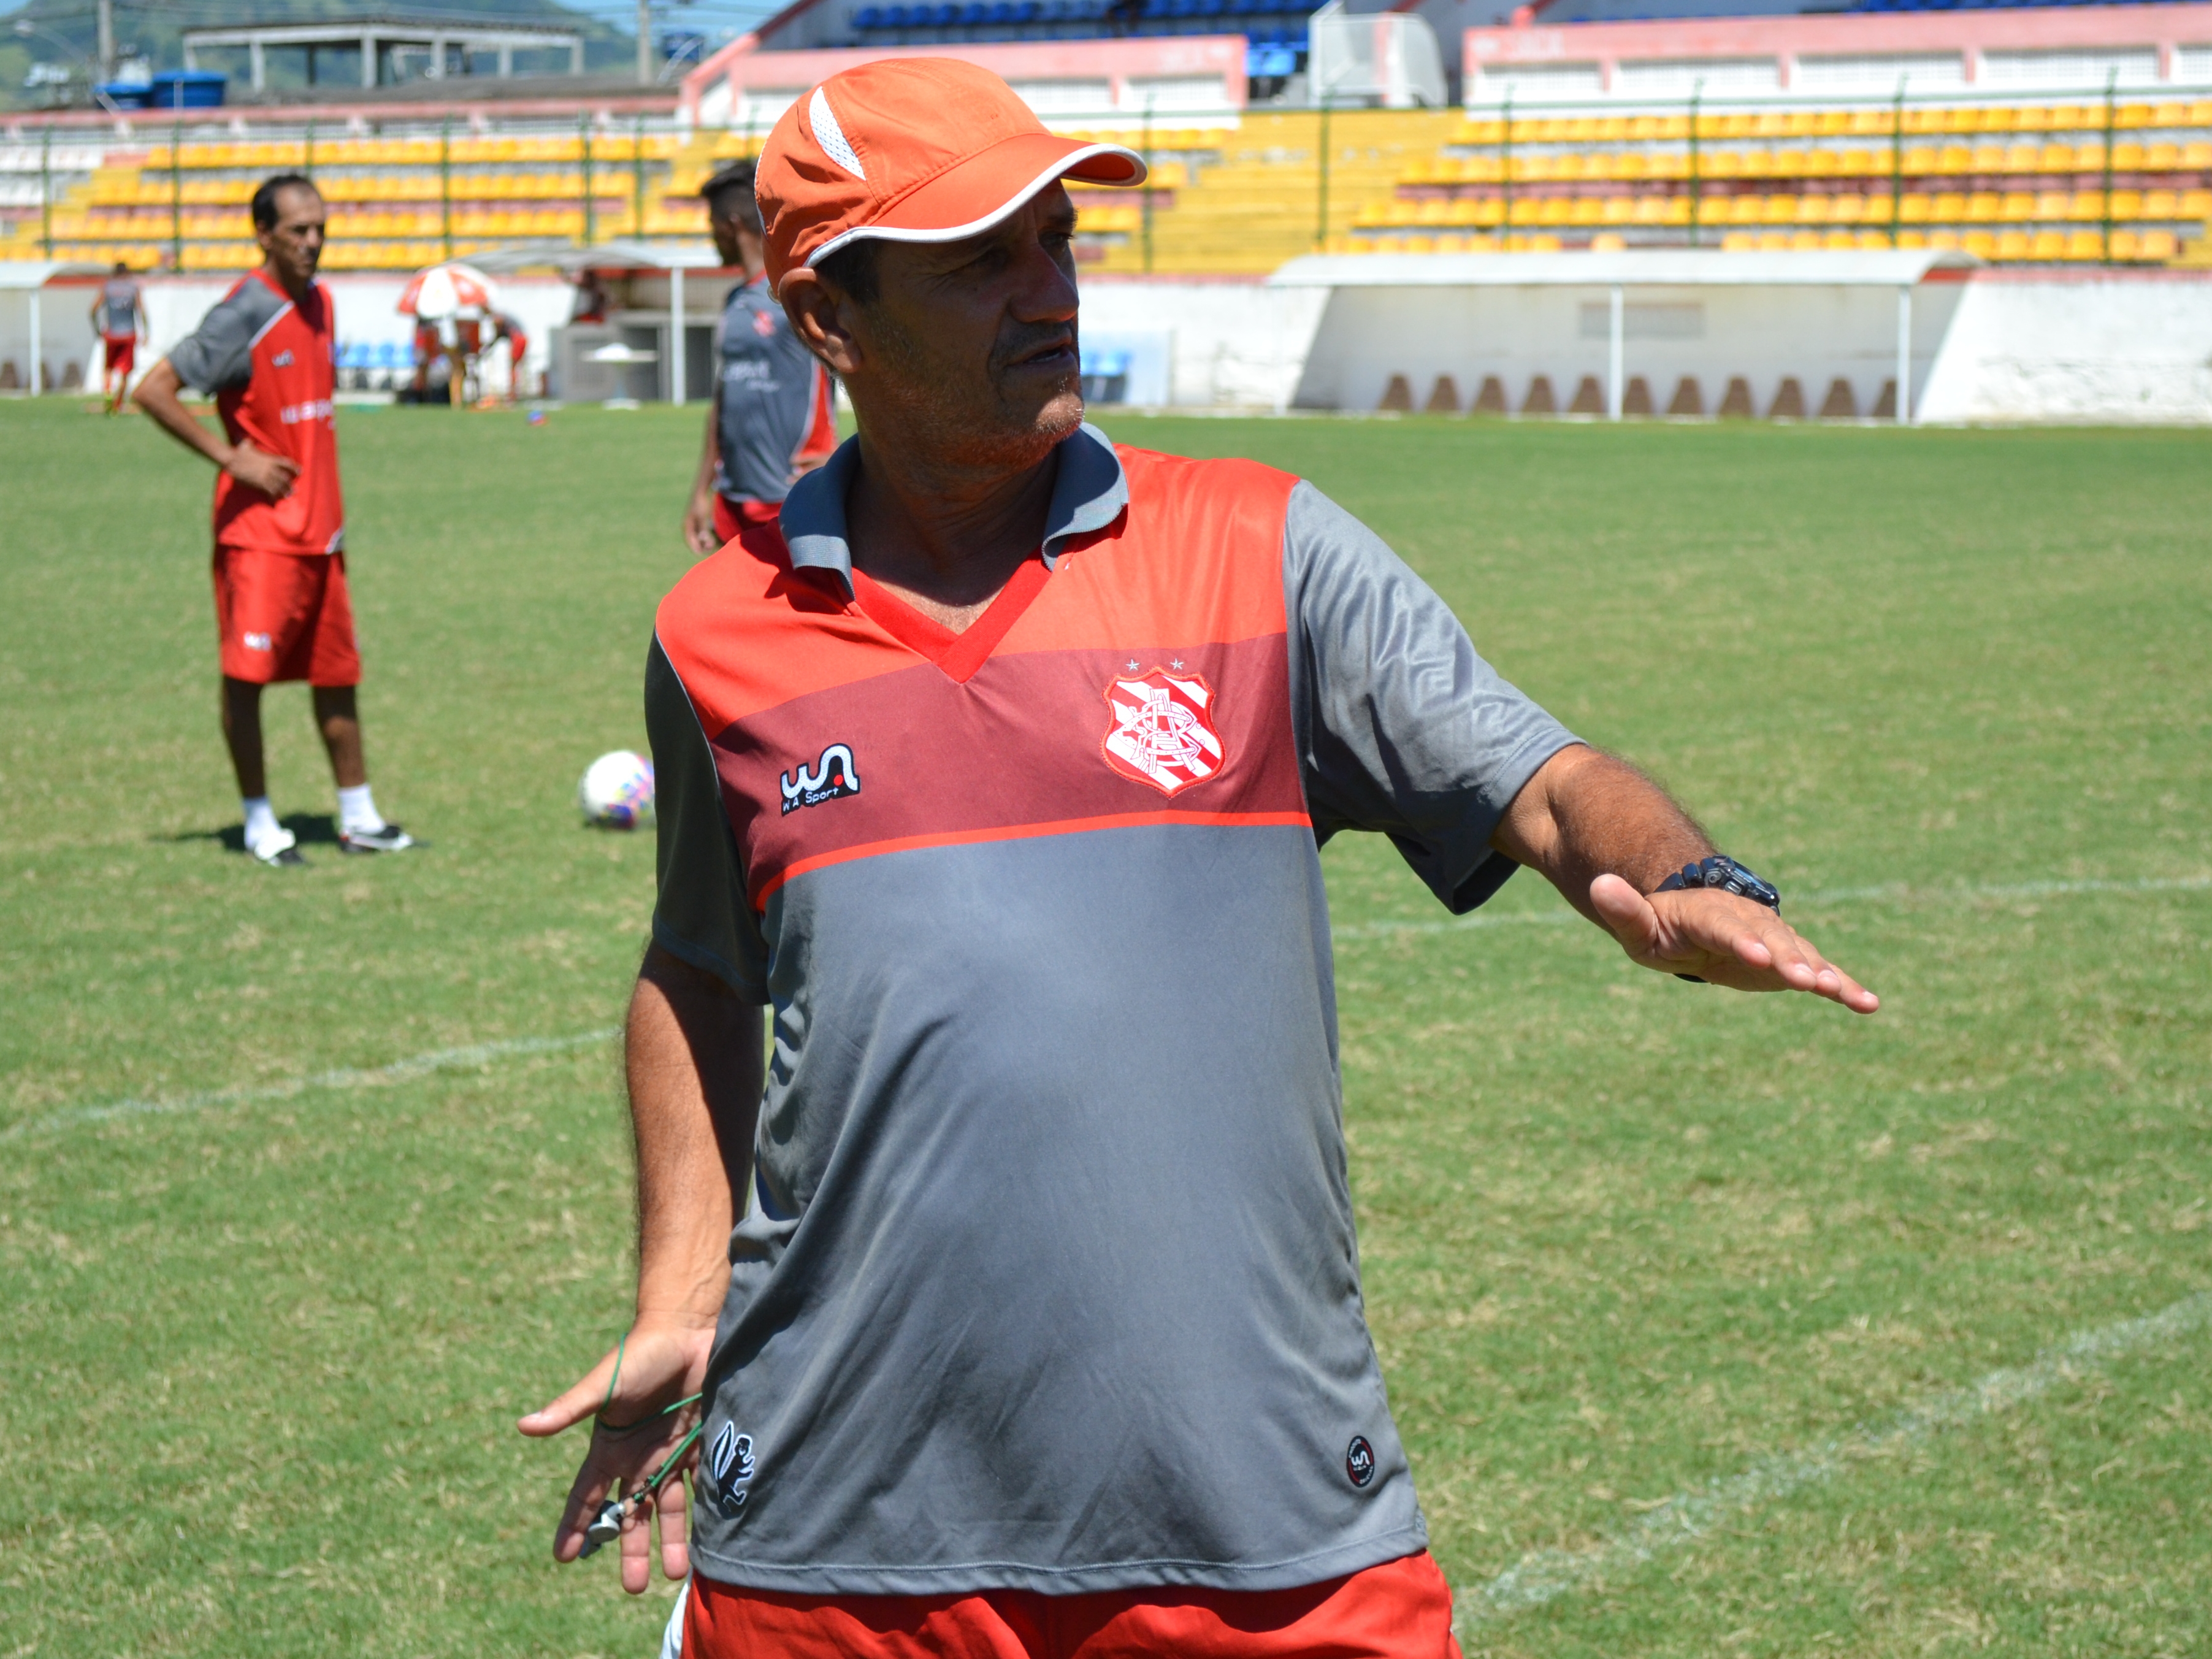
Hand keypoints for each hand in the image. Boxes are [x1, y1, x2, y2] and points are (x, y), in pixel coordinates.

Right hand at [225, 440, 299, 498]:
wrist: (231, 459)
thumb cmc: (237, 451)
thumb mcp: (245, 444)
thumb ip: (248, 442)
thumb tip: (245, 438)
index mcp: (269, 459)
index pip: (285, 463)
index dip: (293, 467)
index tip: (300, 471)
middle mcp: (269, 468)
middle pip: (284, 477)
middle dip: (289, 484)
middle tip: (295, 490)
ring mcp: (264, 476)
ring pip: (278, 485)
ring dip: (283, 491)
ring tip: (288, 496)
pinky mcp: (258, 483)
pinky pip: (268, 491)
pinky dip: (272, 496)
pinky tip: (274, 501)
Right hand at [518, 1317, 714, 1593]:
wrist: (686, 1330)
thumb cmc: (639, 1354)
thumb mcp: (602, 1385)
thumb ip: (569, 1409)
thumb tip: (524, 1426)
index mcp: (610, 1447)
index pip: (587, 1496)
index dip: (575, 1525)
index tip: (564, 1558)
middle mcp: (639, 1456)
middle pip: (630, 1512)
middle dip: (629, 1548)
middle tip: (632, 1587)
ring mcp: (670, 1451)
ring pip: (667, 1506)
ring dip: (670, 1540)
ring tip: (675, 1575)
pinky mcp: (700, 1442)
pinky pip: (701, 1485)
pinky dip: (704, 1511)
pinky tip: (710, 1539)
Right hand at [683, 488, 720, 556]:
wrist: (701, 491)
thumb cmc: (701, 504)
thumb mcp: (703, 517)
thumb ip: (703, 529)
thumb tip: (703, 540)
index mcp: (687, 525)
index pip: (690, 541)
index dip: (696, 549)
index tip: (703, 554)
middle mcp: (688, 525)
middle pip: (694, 540)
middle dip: (702, 545)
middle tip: (710, 548)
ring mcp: (693, 523)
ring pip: (697, 536)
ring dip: (704, 541)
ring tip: (712, 544)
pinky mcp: (698, 520)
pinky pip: (700, 532)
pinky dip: (705, 536)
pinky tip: (711, 537)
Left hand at [1590, 874, 1878, 1013]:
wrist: (1691, 916)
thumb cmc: (1659, 926)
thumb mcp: (1636, 925)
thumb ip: (1623, 909)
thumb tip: (1598, 884)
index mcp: (1706, 913)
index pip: (1724, 926)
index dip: (1741, 940)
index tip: (1758, 956)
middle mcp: (1747, 920)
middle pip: (1770, 939)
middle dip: (1789, 958)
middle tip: (1810, 980)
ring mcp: (1773, 938)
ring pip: (1800, 953)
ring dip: (1821, 971)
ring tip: (1841, 992)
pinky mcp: (1789, 958)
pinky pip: (1819, 971)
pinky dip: (1843, 986)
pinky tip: (1868, 1004)